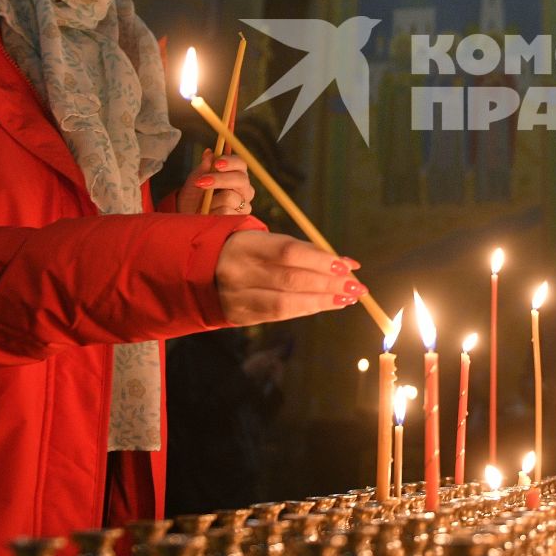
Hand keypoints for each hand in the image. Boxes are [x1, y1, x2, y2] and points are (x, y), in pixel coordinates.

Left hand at [177, 147, 253, 214]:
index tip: (216, 164)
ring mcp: (244, 205)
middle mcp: (245, 189)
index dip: (230, 162)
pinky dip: (212, 211)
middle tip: (201, 182)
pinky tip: (208, 213)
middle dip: (220, 179)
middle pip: (241, 179)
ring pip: (230, 196)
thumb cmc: (194, 197)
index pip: (241, 164)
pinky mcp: (239, 219)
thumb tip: (209, 152)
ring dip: (211, 200)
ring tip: (203, 204)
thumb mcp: (196, 180)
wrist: (189, 217)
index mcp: (237, 175)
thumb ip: (204, 167)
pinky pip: (226, 211)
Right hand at [215, 233, 363, 325]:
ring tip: (346, 299)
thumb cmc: (247, 251)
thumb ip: (304, 250)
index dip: (320, 260)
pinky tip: (325, 305)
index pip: (289, 252)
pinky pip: (278, 315)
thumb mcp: (266, 241)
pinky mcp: (239, 315)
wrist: (198, 271)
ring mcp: (236, 296)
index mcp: (246, 244)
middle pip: (291, 279)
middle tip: (356, 287)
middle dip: (328, 284)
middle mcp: (238, 270)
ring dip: (322, 301)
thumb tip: (347, 264)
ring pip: (285, 302)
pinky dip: (306, 309)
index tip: (346, 267)